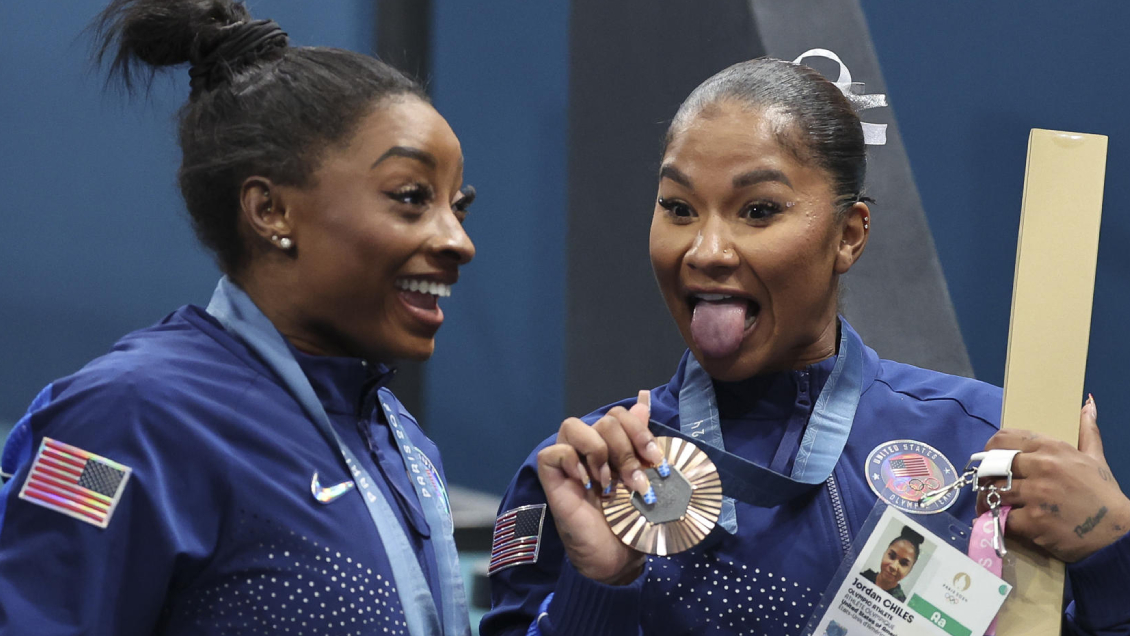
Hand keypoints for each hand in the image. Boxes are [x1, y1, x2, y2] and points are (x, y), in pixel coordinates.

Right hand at [536, 391, 664, 583]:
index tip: (657, 460)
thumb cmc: (631, 521)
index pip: (621, 414)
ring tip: (608, 483)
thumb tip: (644, 399)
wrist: (616, 557)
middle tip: (636, 482)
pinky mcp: (551, 478)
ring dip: (598, 451)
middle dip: (627, 449)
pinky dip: (571, 461)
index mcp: (613, 446)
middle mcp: (590, 448)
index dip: (640, 431)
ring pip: (572, 426)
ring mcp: (569, 462)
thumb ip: (641, 441)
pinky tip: (586, 483)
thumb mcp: (645, 478)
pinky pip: (553, 452)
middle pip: (604, 420)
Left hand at [977, 396, 1129, 561]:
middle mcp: (1042, 467)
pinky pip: (1002, 518)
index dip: (990, 451)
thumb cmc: (1103, 493)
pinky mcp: (1034, 521)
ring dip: (988, 500)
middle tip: (987, 487)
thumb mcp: (1095, 457)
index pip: (1003, 439)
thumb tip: (1088, 403)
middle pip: (993, 466)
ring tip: (990, 505)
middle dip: (986, 478)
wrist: (1118, 531)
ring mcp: (1037, 494)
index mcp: (1052, 448)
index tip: (990, 462)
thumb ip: (1087, 430)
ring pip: (994, 492)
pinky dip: (999, 521)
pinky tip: (1001, 522)